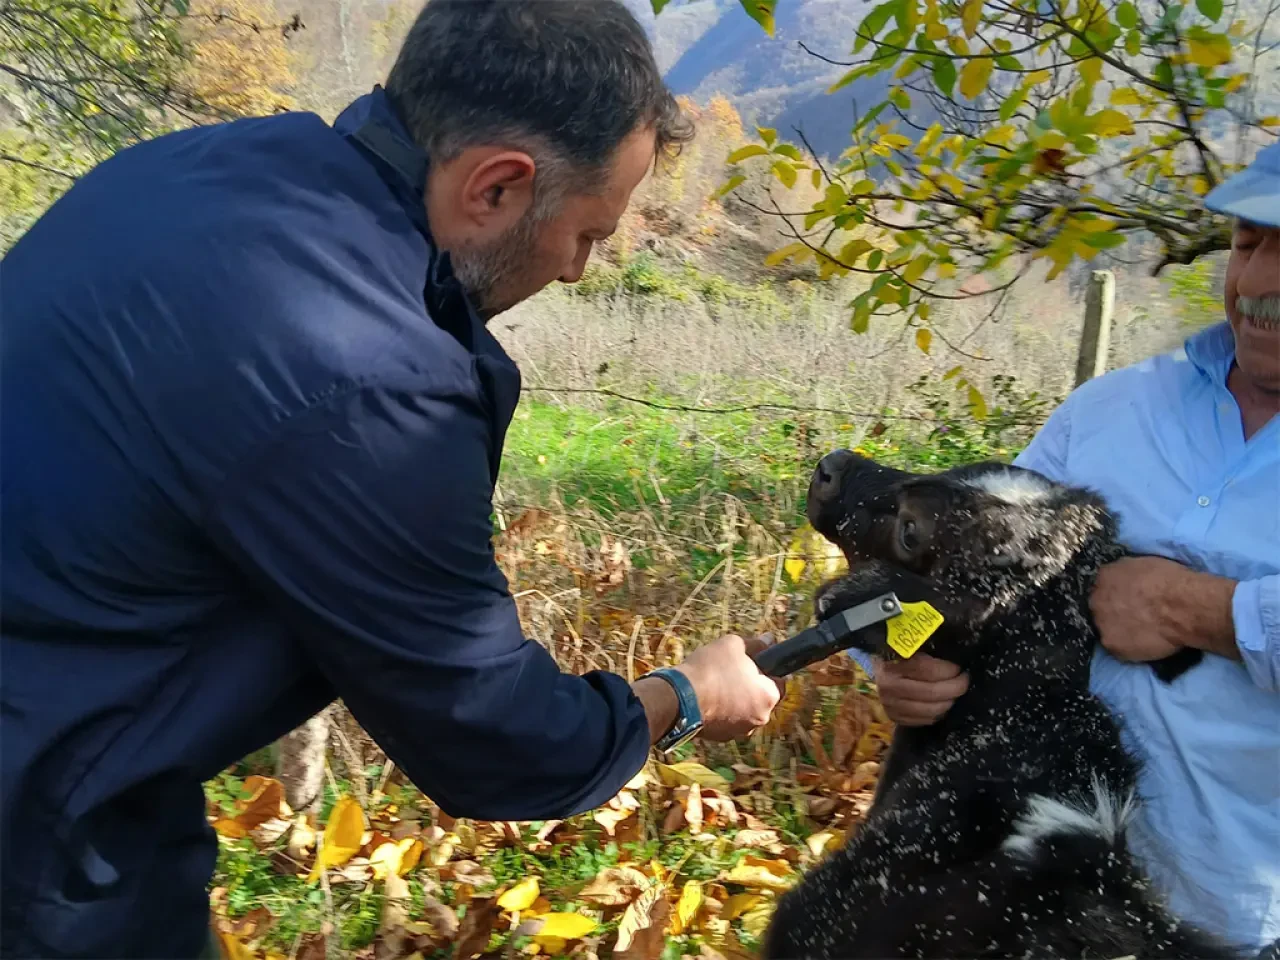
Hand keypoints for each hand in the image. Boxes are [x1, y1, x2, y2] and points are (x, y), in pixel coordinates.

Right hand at [675, 633, 784, 740]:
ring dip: (734, 699)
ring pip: (742, 711)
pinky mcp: (720, 738)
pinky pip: (726, 721)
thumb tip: (769, 640)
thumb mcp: (734, 645)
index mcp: (769, 696)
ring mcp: (739, 731)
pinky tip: (705, 698)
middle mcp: (760, 719)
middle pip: (760, 698)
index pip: (780, 682)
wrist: (679, 698)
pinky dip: (720, 711)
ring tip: (714, 683)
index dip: (766, 669)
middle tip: (730, 670)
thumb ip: (756, 644)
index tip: (752, 662)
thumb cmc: (711, 669)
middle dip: (748, 685)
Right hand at [873, 654, 968, 725]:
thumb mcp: (911, 647)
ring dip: (949, 701)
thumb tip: (958, 652)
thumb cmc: (900, 656)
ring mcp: (890, 706)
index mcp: (892, 664)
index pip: (927, 670)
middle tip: (964, 680)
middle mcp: (888, 687)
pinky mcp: (895, 718)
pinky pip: (926, 720)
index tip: (959, 668)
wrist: (879, 671)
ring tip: (954, 692)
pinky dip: (939, 713)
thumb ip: (929, 650)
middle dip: (955, 687)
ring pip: (931, 710)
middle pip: (932, 692)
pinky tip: (941, 702)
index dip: (948, 670)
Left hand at [1091, 556, 1236, 661]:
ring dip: (1120, 631)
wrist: (1182, 607)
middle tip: (1135, 618)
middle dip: (1114, 612)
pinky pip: (1119, 648)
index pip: (1103, 586)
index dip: (1117, 595)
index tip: (1129, 600)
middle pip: (1100, 608)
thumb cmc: (1172, 582)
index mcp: (1105, 576)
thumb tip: (1127, 581)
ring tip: (1142, 633)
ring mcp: (1101, 624)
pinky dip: (1130, 648)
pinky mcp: (1112, 645)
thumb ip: (1127, 574)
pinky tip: (1145, 644)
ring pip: (1107, 629)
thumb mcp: (1145, 564)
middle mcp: (1096, 600)